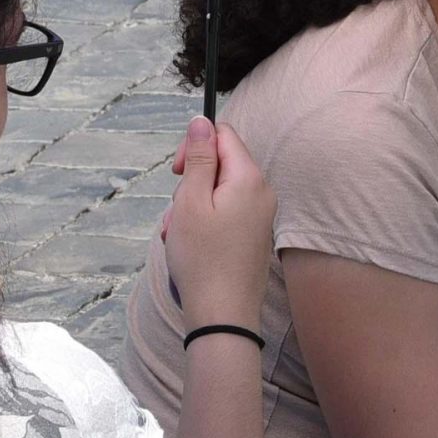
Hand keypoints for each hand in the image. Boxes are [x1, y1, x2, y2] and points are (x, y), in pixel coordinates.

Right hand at [161, 118, 274, 335]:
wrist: (223, 316)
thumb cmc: (203, 261)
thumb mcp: (189, 201)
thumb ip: (197, 157)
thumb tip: (201, 121)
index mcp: (249, 178)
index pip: (223, 134)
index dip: (194, 147)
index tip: (175, 172)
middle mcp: (262, 193)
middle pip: (220, 165)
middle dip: (190, 184)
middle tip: (177, 213)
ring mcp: (261, 217)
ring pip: (218, 193)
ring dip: (192, 208)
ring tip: (180, 237)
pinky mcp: (254, 236)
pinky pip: (225, 215)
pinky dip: (203, 225)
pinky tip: (191, 249)